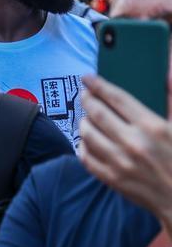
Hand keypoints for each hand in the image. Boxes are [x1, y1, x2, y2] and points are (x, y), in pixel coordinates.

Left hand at [81, 74, 171, 233]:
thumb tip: (169, 66)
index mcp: (152, 126)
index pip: (116, 98)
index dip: (98, 85)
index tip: (87, 78)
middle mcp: (132, 142)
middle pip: (97, 113)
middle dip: (87, 99)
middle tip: (84, 93)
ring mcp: (120, 162)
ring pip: (87, 134)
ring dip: (84, 121)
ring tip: (87, 116)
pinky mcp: (112, 179)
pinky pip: (86, 158)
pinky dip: (83, 146)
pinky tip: (87, 141)